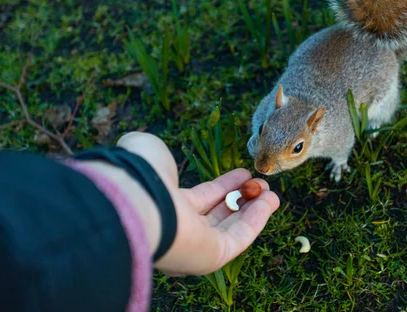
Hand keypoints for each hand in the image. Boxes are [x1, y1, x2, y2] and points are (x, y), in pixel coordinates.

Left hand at [115, 132, 279, 275]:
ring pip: (232, 227)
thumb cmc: (139, 174)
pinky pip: (240, 237)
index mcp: (164, 206)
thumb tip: (149, 150)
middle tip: (261, 182)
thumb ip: (153, 150)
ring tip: (272, 191)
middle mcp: (179, 229)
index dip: (224, 186)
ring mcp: (195, 245)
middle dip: (242, 199)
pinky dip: (258, 219)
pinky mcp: (211, 257)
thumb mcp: (146, 150)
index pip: (200, 199)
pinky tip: (271, 200)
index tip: (243, 173)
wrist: (134, 200)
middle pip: (219, 215)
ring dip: (255, 209)